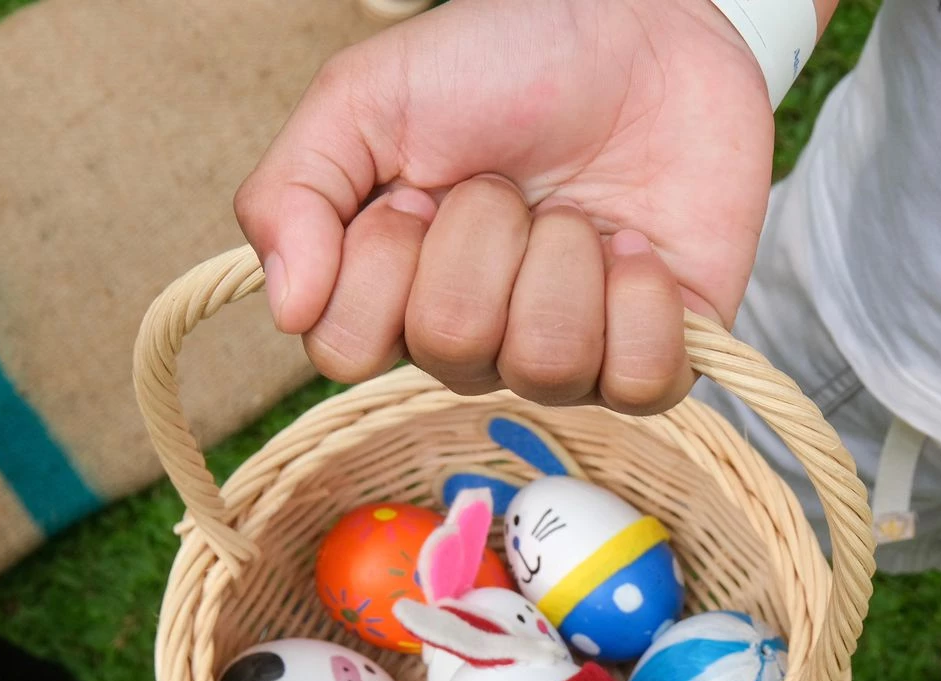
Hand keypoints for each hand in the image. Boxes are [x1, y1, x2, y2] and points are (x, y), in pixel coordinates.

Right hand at [234, 0, 775, 413]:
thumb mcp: (364, 98)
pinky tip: (635, 248)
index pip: (346, 350)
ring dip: (563, 259)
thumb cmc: (502, 60)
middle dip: (483, 235)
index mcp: (393, 292)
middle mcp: (475, 339)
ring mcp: (566, 354)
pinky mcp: (652, 356)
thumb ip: (291, 194)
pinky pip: (639, 384)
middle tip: (506, 183)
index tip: (414, 190)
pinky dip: (642, 303)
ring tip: (577, 210)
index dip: (380, 265)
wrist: (640, 26)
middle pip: (450, 348)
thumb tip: (287, 307)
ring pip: (545, 367)